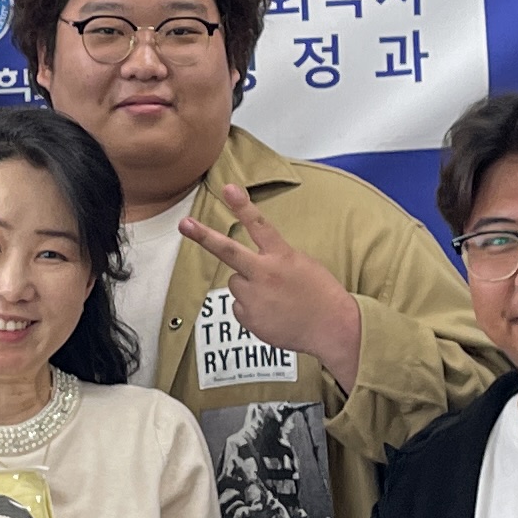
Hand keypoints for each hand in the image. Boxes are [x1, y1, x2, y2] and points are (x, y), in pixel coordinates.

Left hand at [184, 184, 365, 385]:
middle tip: (184, 224)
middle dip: (204, 236)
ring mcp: (255, 297)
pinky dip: (251, 309)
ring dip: (248, 287)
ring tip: (273, 298)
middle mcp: (265, 274)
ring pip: (235, 283)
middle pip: (229, 251)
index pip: (260, 225)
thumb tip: (252, 267)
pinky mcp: (249, 318)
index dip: (242, 205)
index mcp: (282, 256)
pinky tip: (272, 314)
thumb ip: (275, 259)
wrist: (333, 328)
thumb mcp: (302, 265)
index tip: (228, 188)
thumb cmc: (321, 294)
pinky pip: (239, 306)